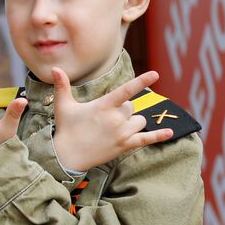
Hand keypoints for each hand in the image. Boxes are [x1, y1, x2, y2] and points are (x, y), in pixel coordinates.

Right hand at [50, 67, 172, 171]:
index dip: (141, 81)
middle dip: (123, 110)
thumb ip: (62, 85)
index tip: (155, 74)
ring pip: (139, 121)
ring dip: (132, 122)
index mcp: (104, 106)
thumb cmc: (66, 129)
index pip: (126, 91)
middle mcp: (115, 119)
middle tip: (105, 119)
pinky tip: (170, 133)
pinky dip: (158, 136)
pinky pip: (146, 139)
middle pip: (131, 107)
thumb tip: (54, 67)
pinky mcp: (124, 146)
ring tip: (114, 128)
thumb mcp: (64, 106)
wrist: (67, 156)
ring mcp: (122, 133)